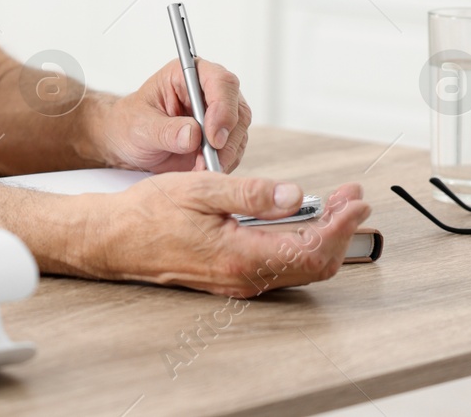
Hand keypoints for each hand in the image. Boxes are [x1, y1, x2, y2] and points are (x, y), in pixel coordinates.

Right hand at [73, 173, 371, 297]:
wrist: (114, 238)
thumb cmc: (148, 213)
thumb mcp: (201, 189)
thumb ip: (252, 194)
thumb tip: (295, 194)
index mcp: (240, 255)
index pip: (312, 249)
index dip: (341, 224)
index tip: (355, 200)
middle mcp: (244, 276)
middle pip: (314, 264)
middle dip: (340, 229)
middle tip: (352, 198)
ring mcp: (238, 280)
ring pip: (299, 267)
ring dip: (322, 236)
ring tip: (333, 204)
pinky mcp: (231, 276)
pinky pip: (278, 266)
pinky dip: (299, 243)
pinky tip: (298, 220)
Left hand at [101, 56, 252, 172]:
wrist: (127, 143)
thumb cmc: (130, 125)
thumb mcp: (140, 127)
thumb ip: (166, 130)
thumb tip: (193, 134)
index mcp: (186, 75)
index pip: (219, 81)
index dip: (223, 107)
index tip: (213, 137)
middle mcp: (207, 91)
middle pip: (237, 109)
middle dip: (227, 139)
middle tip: (210, 160)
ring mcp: (217, 114)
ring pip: (239, 133)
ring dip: (224, 155)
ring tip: (198, 167)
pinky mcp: (220, 137)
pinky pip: (234, 151)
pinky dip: (222, 163)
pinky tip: (201, 169)